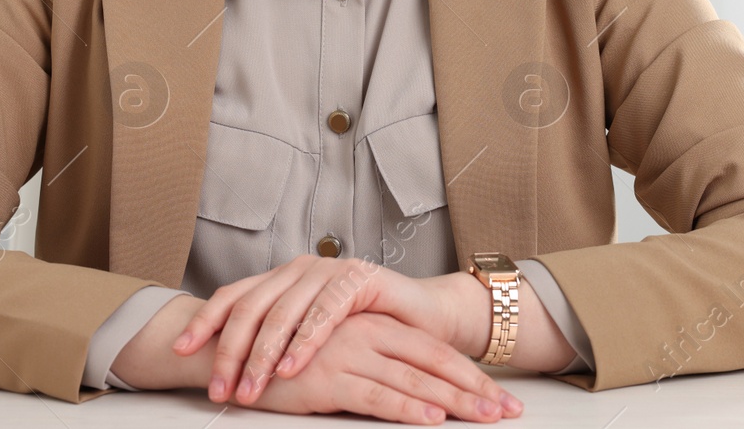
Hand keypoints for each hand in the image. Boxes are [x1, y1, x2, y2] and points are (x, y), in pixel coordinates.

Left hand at [171, 253, 516, 411]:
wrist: (424, 320)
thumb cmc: (364, 333)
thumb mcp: (309, 339)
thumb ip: (275, 342)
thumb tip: (226, 368)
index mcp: (281, 279)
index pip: (234, 297)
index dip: (205, 322)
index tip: (179, 351)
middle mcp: (299, 269)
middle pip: (251, 307)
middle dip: (229, 351)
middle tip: (218, 389)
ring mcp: (328, 271)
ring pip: (283, 311)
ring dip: (263, 355)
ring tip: (250, 388)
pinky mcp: (359, 280)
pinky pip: (324, 312)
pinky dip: (305, 342)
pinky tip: (293, 367)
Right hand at [224, 310, 521, 423]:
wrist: (233, 348)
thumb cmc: (286, 358)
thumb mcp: (338, 353)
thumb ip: (373, 362)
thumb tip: (413, 389)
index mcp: (373, 324)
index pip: (432, 350)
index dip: (469, 375)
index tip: (501, 398)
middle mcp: (367, 332)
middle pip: (433, 362)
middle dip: (475, 390)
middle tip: (511, 412)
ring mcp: (350, 352)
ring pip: (414, 380)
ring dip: (455, 402)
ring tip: (486, 418)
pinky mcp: (329, 376)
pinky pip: (377, 395)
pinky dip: (408, 409)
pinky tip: (432, 420)